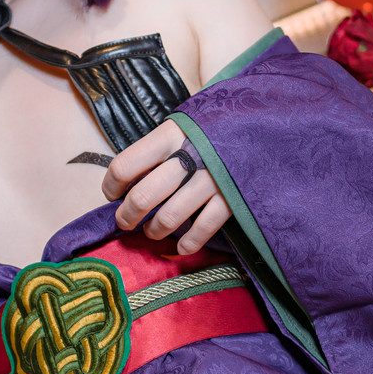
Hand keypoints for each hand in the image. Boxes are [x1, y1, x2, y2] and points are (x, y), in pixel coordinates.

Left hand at [101, 119, 231, 254]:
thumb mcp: (181, 128)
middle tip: (126, 221)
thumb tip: (124, 185)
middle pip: (143, 196)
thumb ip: (156, 152)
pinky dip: (188, 243)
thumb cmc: (211, 131)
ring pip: (169, 217)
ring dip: (154, 230)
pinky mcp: (232, 198)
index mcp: (170, 135)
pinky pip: (203, 229)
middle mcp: (189, 156)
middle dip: (127, 216)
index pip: (125, 165)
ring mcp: (212, 179)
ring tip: (152, 231)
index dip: (111, 185)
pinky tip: (181, 246)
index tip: (113, 194)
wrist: (261, 126)